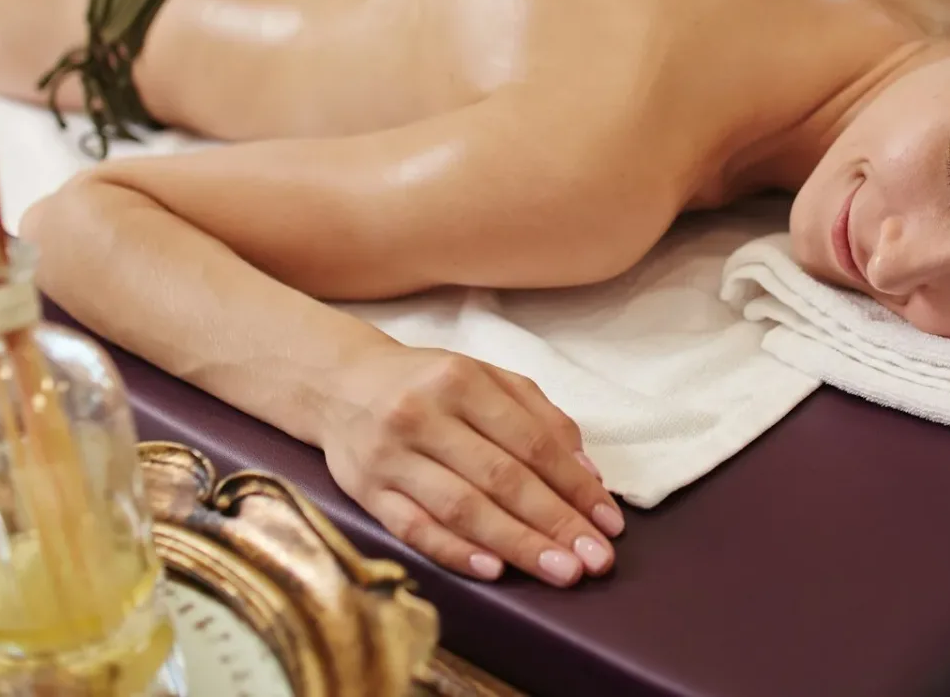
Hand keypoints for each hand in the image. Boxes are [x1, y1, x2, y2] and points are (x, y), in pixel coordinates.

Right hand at [324, 345, 623, 586]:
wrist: (340, 384)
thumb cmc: (428, 384)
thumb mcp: (484, 378)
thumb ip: (538, 416)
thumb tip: (586, 473)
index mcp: (461, 380)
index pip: (531, 441)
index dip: (574, 484)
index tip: (609, 522)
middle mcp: (424, 415)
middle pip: (501, 477)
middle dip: (555, 522)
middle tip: (595, 560)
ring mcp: (392, 456)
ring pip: (462, 507)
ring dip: (517, 544)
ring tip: (561, 571)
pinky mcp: (366, 492)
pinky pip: (414, 529)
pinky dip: (456, 551)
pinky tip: (494, 571)